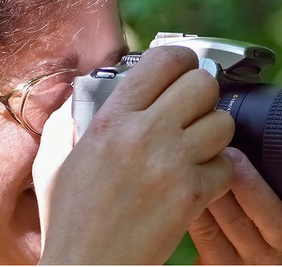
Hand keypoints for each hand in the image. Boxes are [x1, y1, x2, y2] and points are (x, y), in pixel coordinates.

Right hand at [36, 46, 234, 264]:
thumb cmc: (70, 220)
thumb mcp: (54, 161)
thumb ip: (67, 121)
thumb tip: (81, 95)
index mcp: (111, 120)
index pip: (164, 60)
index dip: (182, 60)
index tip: (183, 69)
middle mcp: (144, 134)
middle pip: (203, 84)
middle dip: (203, 94)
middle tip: (193, 110)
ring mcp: (171, 164)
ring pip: (222, 122)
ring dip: (214, 134)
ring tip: (195, 148)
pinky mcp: (192, 195)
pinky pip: (227, 166)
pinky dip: (218, 174)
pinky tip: (196, 182)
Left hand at [188, 147, 281, 263]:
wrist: (217, 244)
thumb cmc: (244, 205)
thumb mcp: (266, 189)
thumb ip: (269, 165)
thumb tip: (254, 112)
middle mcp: (280, 244)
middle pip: (277, 224)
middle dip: (253, 188)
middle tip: (233, 156)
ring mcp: (250, 259)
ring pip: (239, 228)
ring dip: (221, 193)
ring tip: (206, 164)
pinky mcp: (219, 264)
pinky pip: (209, 237)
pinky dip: (200, 211)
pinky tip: (191, 189)